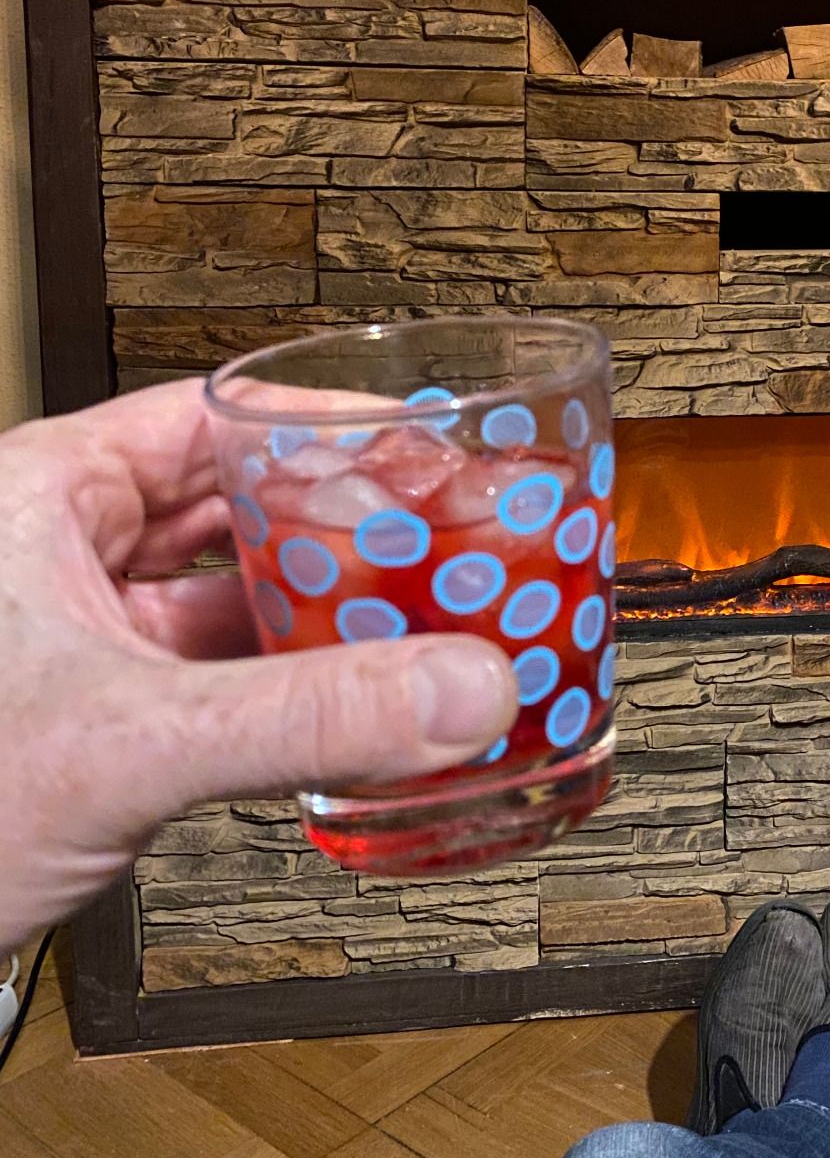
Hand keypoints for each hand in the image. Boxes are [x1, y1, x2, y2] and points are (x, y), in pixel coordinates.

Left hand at [0, 379, 516, 949]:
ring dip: (324, 613)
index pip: (214, 416)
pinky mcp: (101, 714)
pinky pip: (222, 675)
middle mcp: (63, 550)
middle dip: (345, 526)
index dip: (329, 426)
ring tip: (422, 617)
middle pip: (239, 503)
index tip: (426, 447)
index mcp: (44, 495)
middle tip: (442, 539)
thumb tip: (456, 690)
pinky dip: (291, 685)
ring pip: (234, 595)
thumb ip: (303, 717)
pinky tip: (358, 702)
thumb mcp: (129, 740)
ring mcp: (83, 634)